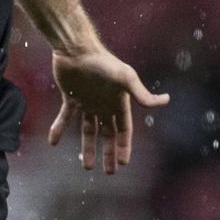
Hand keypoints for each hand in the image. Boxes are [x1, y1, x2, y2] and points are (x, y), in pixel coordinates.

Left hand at [48, 45, 170, 172]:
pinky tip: (53, 142)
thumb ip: (141, 94)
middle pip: (108, 134)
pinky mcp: (70, 97)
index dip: (124, 146)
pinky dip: (59, 128)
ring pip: (88, 130)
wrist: (76, 48)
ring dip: (88, 148)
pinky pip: (65, 117)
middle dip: (109, 153)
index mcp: (119, 102)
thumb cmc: (102, 62)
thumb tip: (166, 100)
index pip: (124, 130)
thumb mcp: (125, 78)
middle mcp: (104, 104)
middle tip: (109, 172)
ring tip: (87, 167)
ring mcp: (87, 101)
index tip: (124, 163)